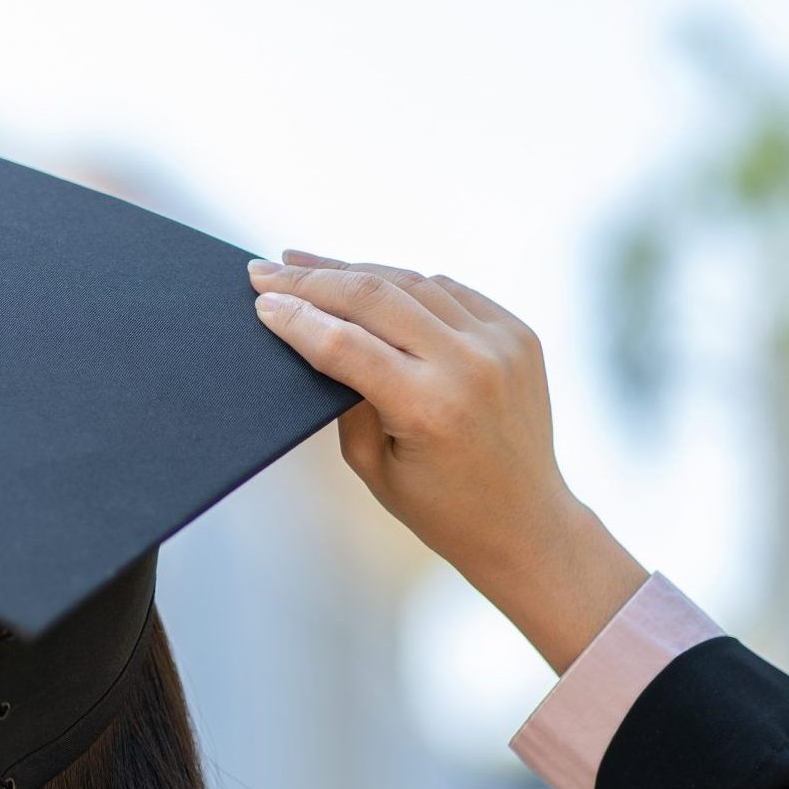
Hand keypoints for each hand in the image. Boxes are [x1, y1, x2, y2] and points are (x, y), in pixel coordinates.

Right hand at [250, 251, 645, 673]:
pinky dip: (405, 283)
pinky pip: (449, 290)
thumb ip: (344, 400)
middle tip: (267, 271)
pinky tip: (370, 281)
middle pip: (375, 296)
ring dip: (355, 271)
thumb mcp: (373, 466)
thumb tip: (317, 336)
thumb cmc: (444, 509)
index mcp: (429, 408)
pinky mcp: (517, 333)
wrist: (526, 521)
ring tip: (308, 266)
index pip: (345, 344)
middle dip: (313, 280)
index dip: (297, 319)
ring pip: (412, 282)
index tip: (262, 302)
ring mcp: (501, 343)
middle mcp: (470, 366)